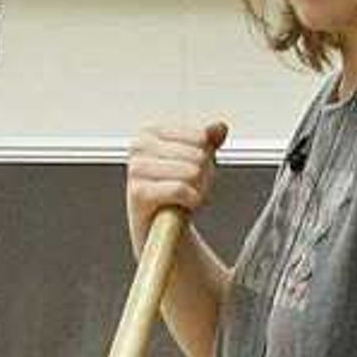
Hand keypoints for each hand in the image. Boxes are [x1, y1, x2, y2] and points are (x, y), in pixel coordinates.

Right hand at [125, 118, 227, 252]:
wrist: (161, 229)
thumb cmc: (176, 194)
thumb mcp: (196, 163)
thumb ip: (208, 142)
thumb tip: (220, 127)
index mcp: (151, 132)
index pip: (200, 137)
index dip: (207, 159)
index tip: (196, 173)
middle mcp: (139, 146)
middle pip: (197, 155)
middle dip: (203, 176)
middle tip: (192, 189)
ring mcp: (136, 168)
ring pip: (191, 171)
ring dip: (198, 190)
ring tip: (188, 198)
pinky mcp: (138, 192)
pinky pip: (180, 189)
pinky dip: (190, 200)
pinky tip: (185, 205)